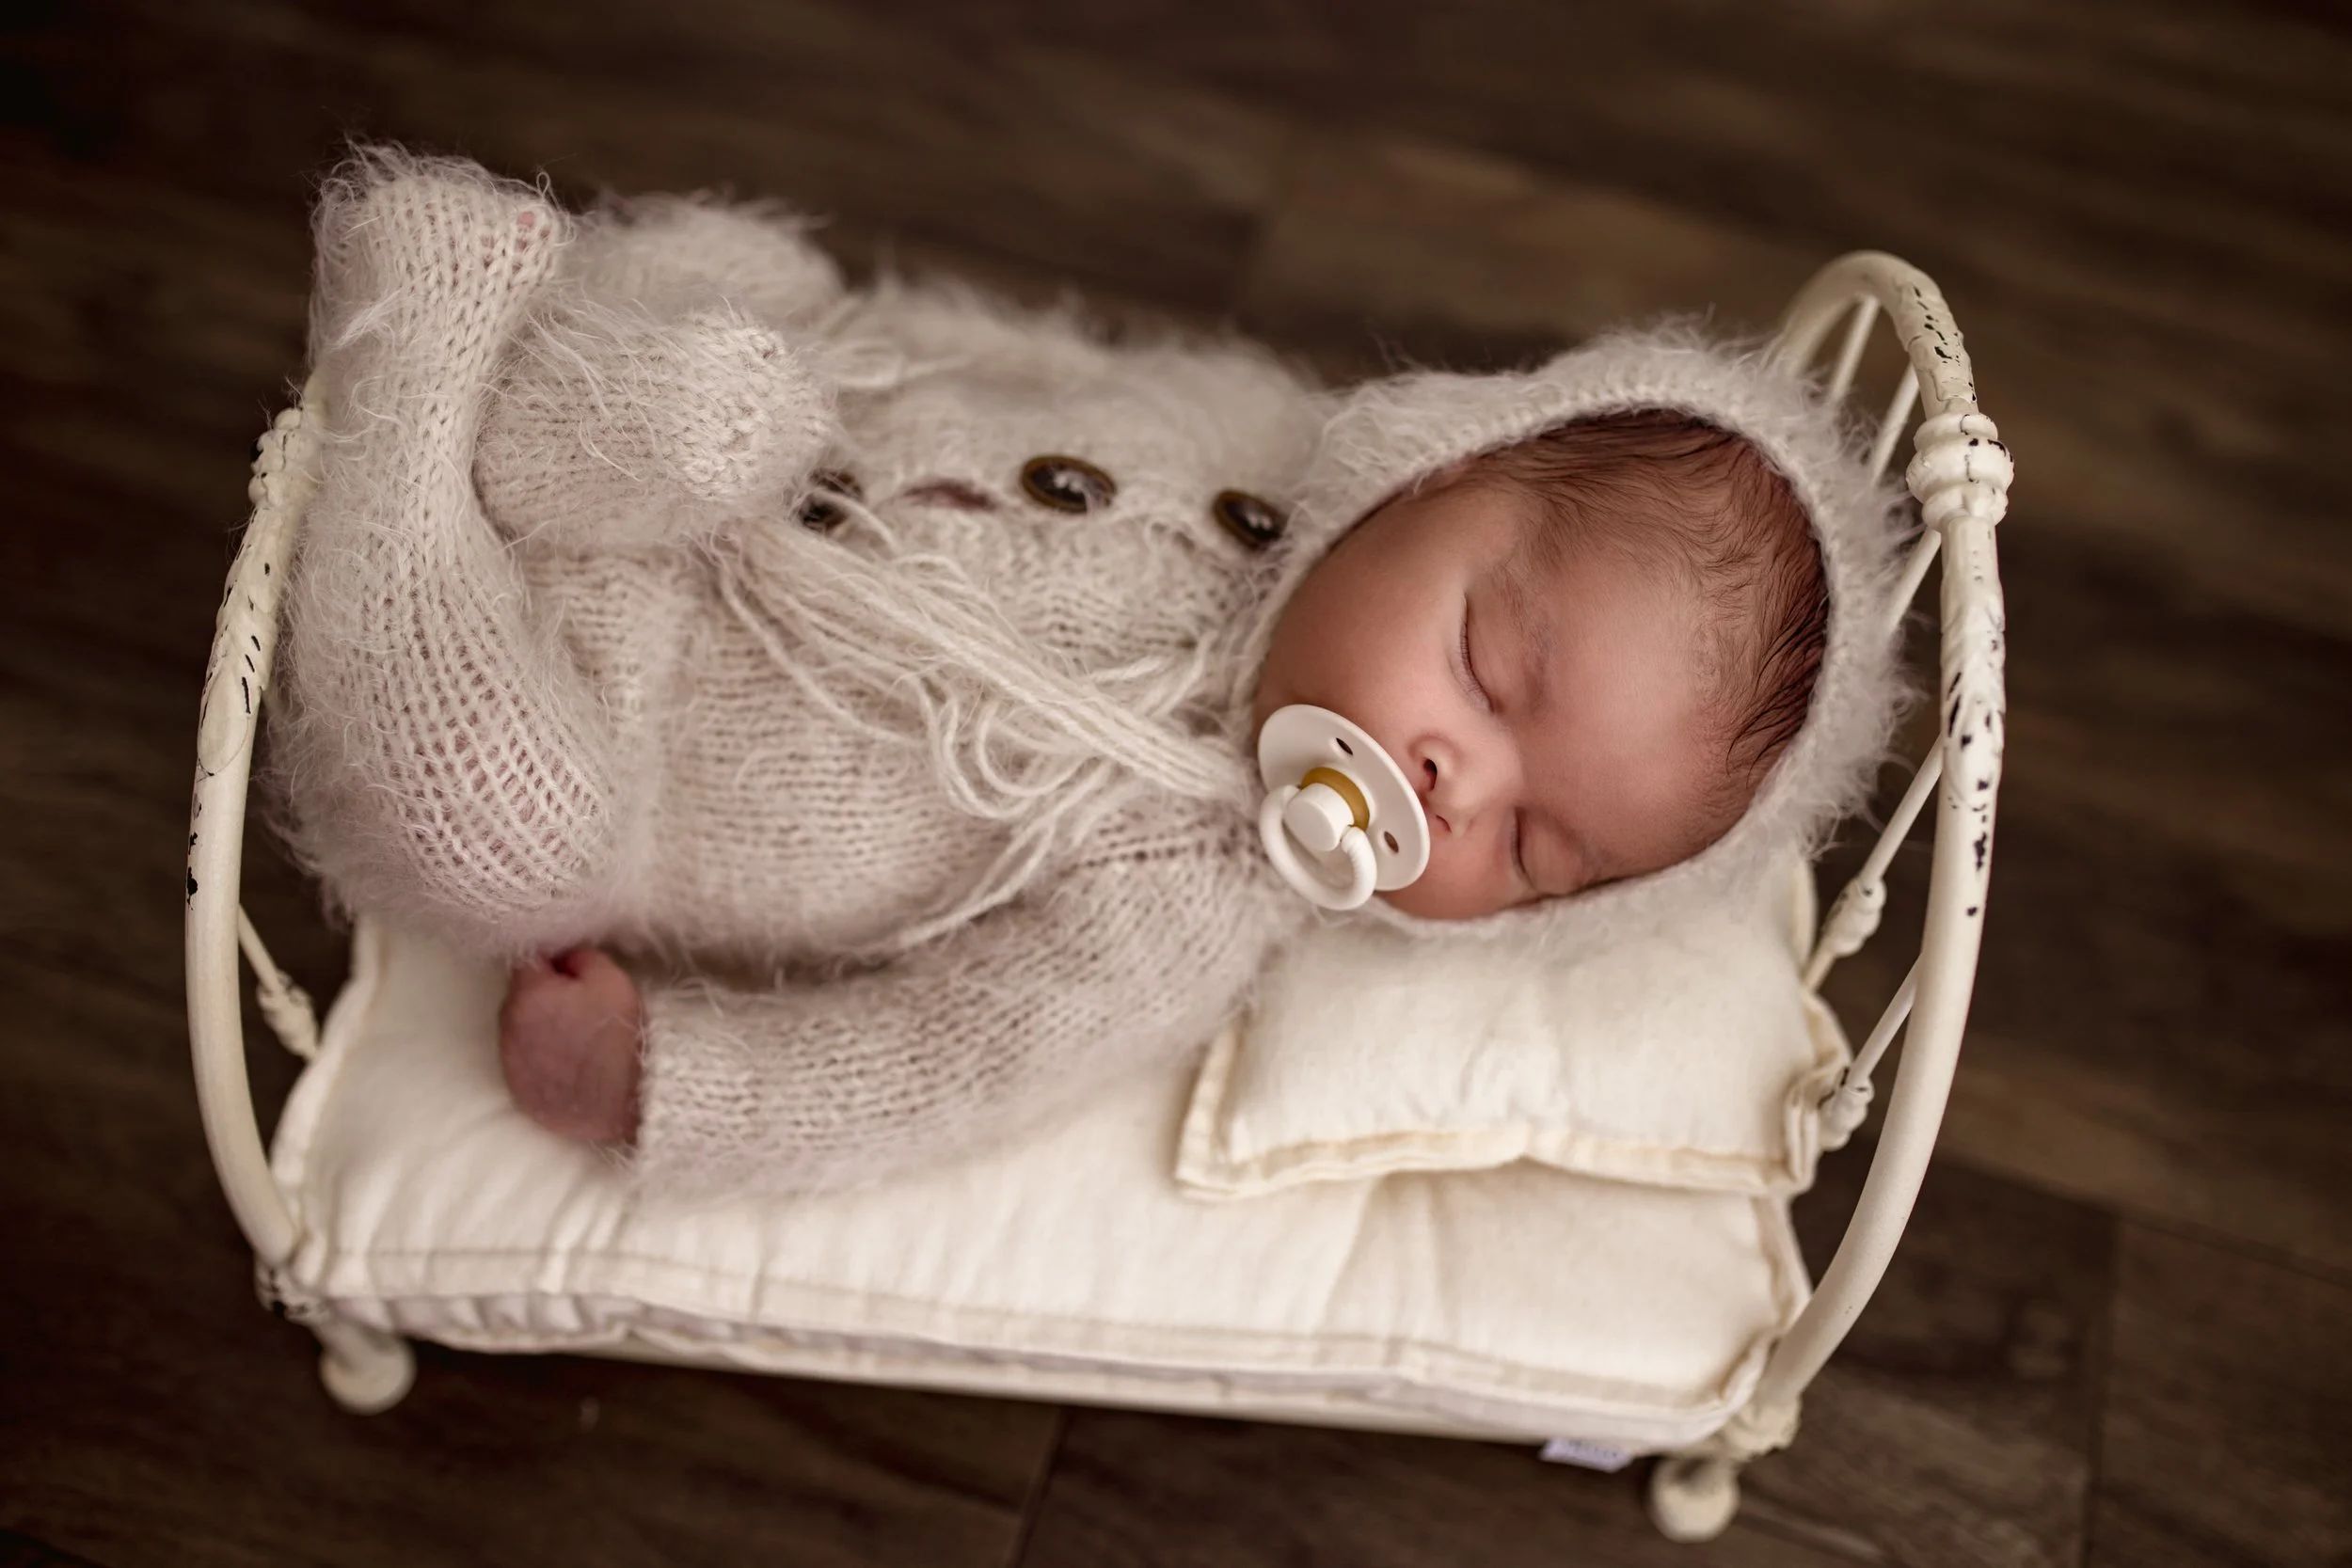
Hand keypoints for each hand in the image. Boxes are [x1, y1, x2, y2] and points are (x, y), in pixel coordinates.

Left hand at [498, 947, 643, 1144]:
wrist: (625, 1101)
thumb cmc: (619, 1034)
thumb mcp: (611, 979)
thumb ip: (580, 956)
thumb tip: (563, 956)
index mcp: (527, 994)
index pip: (527, 961)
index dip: (551, 962)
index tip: (571, 972)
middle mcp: (507, 1027)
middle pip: (519, 998)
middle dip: (542, 996)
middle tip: (578, 1005)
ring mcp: (510, 1063)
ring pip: (519, 1031)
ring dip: (538, 1028)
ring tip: (574, 1038)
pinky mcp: (518, 1091)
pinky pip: (523, 1063)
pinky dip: (540, 1059)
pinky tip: (567, 1064)